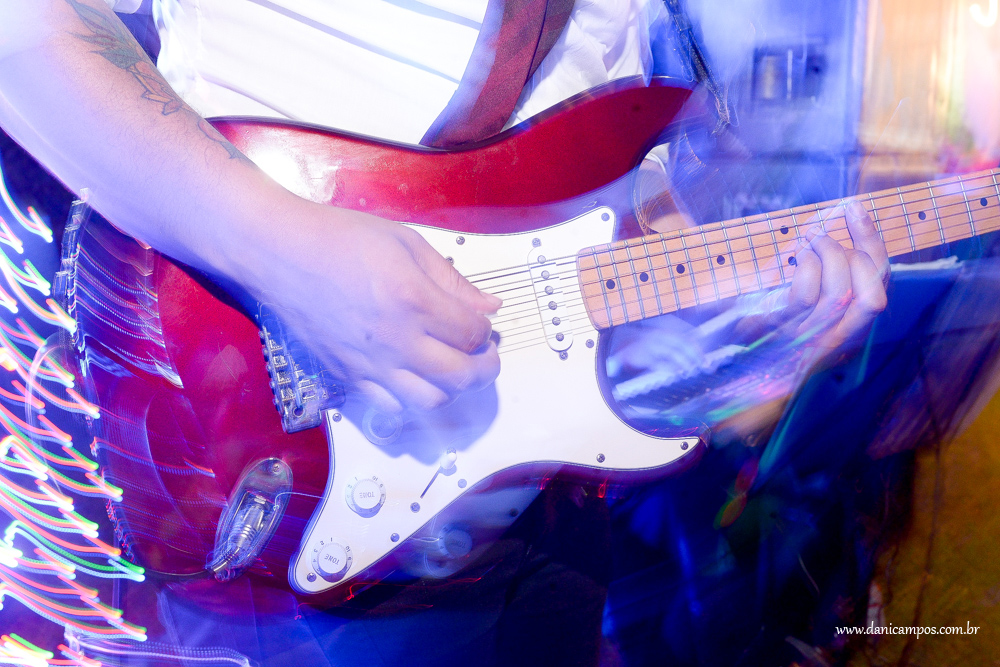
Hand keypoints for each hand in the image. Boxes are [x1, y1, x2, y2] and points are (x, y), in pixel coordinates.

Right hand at [234, 198, 500, 413]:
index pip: (473, 334)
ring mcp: (370, 365)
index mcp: (415, 301)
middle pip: (461, 377)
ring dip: (450, 387)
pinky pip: (390, 407)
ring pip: (430, 401)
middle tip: (482, 354)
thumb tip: (491, 307)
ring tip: (448, 365)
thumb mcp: (407, 243)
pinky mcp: (347, 377)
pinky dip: (410, 398)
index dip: (485, 330)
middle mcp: (396, 341)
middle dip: (483, 368)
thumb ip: (453, 280)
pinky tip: (412, 375)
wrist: (278, 253)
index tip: (479, 321)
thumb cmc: (342, 238)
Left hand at [781, 201, 889, 353]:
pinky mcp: (781, 331)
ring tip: (808, 239)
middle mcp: (837, 339)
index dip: (872, 243)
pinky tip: (795, 258)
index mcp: (851, 325)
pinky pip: (805, 297)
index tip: (854, 208)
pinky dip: (806, 267)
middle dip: (852, 255)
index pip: (879, 286)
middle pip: (872, 299)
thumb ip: (837, 261)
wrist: (727, 334)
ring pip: (839, 295)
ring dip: (828, 254)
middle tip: (822, 235)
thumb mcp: (813, 283)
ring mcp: (808, 338)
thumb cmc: (774, 302)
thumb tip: (851, 211)